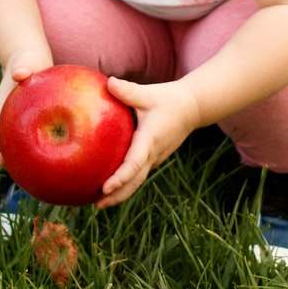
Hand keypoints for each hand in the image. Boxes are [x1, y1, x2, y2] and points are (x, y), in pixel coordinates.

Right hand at [0, 49, 52, 165]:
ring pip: (16, 139)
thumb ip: (23, 66)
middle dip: (7, 156)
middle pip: (2, 140)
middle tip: (18, 174)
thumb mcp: (26, 61)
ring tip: (35, 172)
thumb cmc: (29, 59)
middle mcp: (8, 114)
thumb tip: (20, 73)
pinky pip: (32, 135)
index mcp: (3, 105)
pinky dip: (37, 146)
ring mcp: (18, 118)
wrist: (30, 58)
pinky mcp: (31, 119)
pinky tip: (53, 156)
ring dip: (21, 155)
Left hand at [94, 77, 201, 207]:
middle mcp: (153, 154)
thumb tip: (109, 83)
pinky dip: (125, 184)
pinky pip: (138, 175)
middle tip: (96, 206)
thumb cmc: (168, 99)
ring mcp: (154, 159)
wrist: (191, 108)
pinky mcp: (153, 159)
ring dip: (120, 194)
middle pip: (135, 182)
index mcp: (150, 140)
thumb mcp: (148, 93)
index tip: (106, 187)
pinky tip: (108, 188)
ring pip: (137, 182)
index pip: (134, 163)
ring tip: (98, 204)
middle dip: (117, 196)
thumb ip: (128, 91)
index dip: (121, 177)